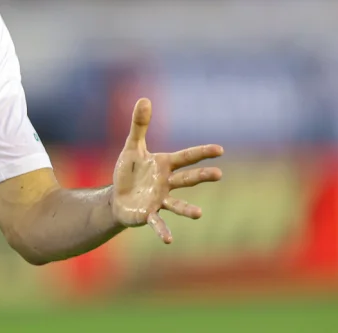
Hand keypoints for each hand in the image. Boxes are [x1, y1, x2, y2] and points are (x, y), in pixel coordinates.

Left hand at [111, 98, 223, 243]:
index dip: (201, 153)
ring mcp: (159, 200)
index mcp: (164, 165)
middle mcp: (166, 183)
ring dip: (187, 209)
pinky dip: (162, 230)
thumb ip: (139, 125)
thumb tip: (144, 98)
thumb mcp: (132, 147)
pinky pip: (157, 222)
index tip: (219, 150)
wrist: (117, 197)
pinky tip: (168, 240)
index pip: (186, 157)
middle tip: (219, 174)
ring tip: (199, 214)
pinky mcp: (148, 214)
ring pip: (177, 204)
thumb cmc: (129, 172)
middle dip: (202, 176)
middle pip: (187, 179)